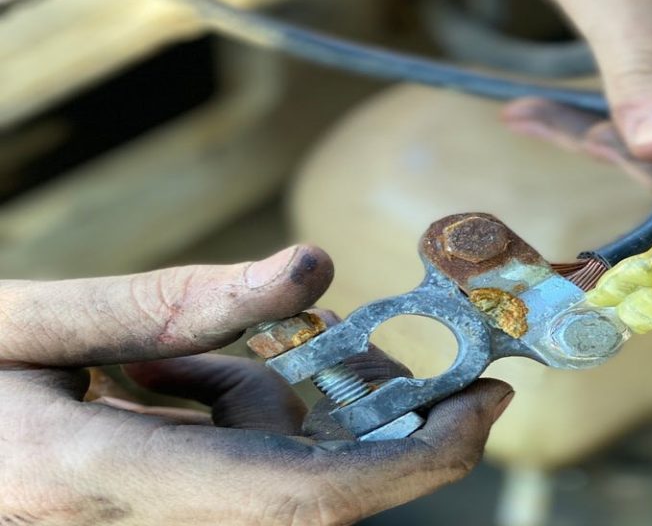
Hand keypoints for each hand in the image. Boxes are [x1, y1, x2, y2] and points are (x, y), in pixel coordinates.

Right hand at [0, 245, 512, 524]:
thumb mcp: (29, 322)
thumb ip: (175, 302)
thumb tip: (312, 268)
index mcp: (100, 482)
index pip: (302, 499)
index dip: (414, 462)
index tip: (488, 403)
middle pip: (302, 482)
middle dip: (350, 410)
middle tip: (354, 337)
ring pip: (264, 469)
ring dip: (263, 400)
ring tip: (170, 353)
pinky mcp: (138, 517)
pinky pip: (226, 470)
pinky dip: (226, 416)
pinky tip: (161, 382)